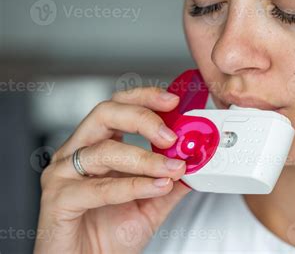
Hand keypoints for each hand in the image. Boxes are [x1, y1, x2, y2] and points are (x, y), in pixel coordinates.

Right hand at [34, 87, 191, 253]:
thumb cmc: (110, 236)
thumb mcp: (152, 203)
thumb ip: (172, 179)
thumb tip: (197, 160)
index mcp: (98, 146)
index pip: (119, 106)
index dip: (144, 98)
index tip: (173, 101)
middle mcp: (78, 153)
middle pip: (105, 113)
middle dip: (142, 118)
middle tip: (171, 135)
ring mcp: (63, 174)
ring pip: (103, 149)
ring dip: (144, 159)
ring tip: (171, 169)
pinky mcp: (57, 199)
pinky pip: (97, 186)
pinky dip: (132, 186)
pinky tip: (155, 187)